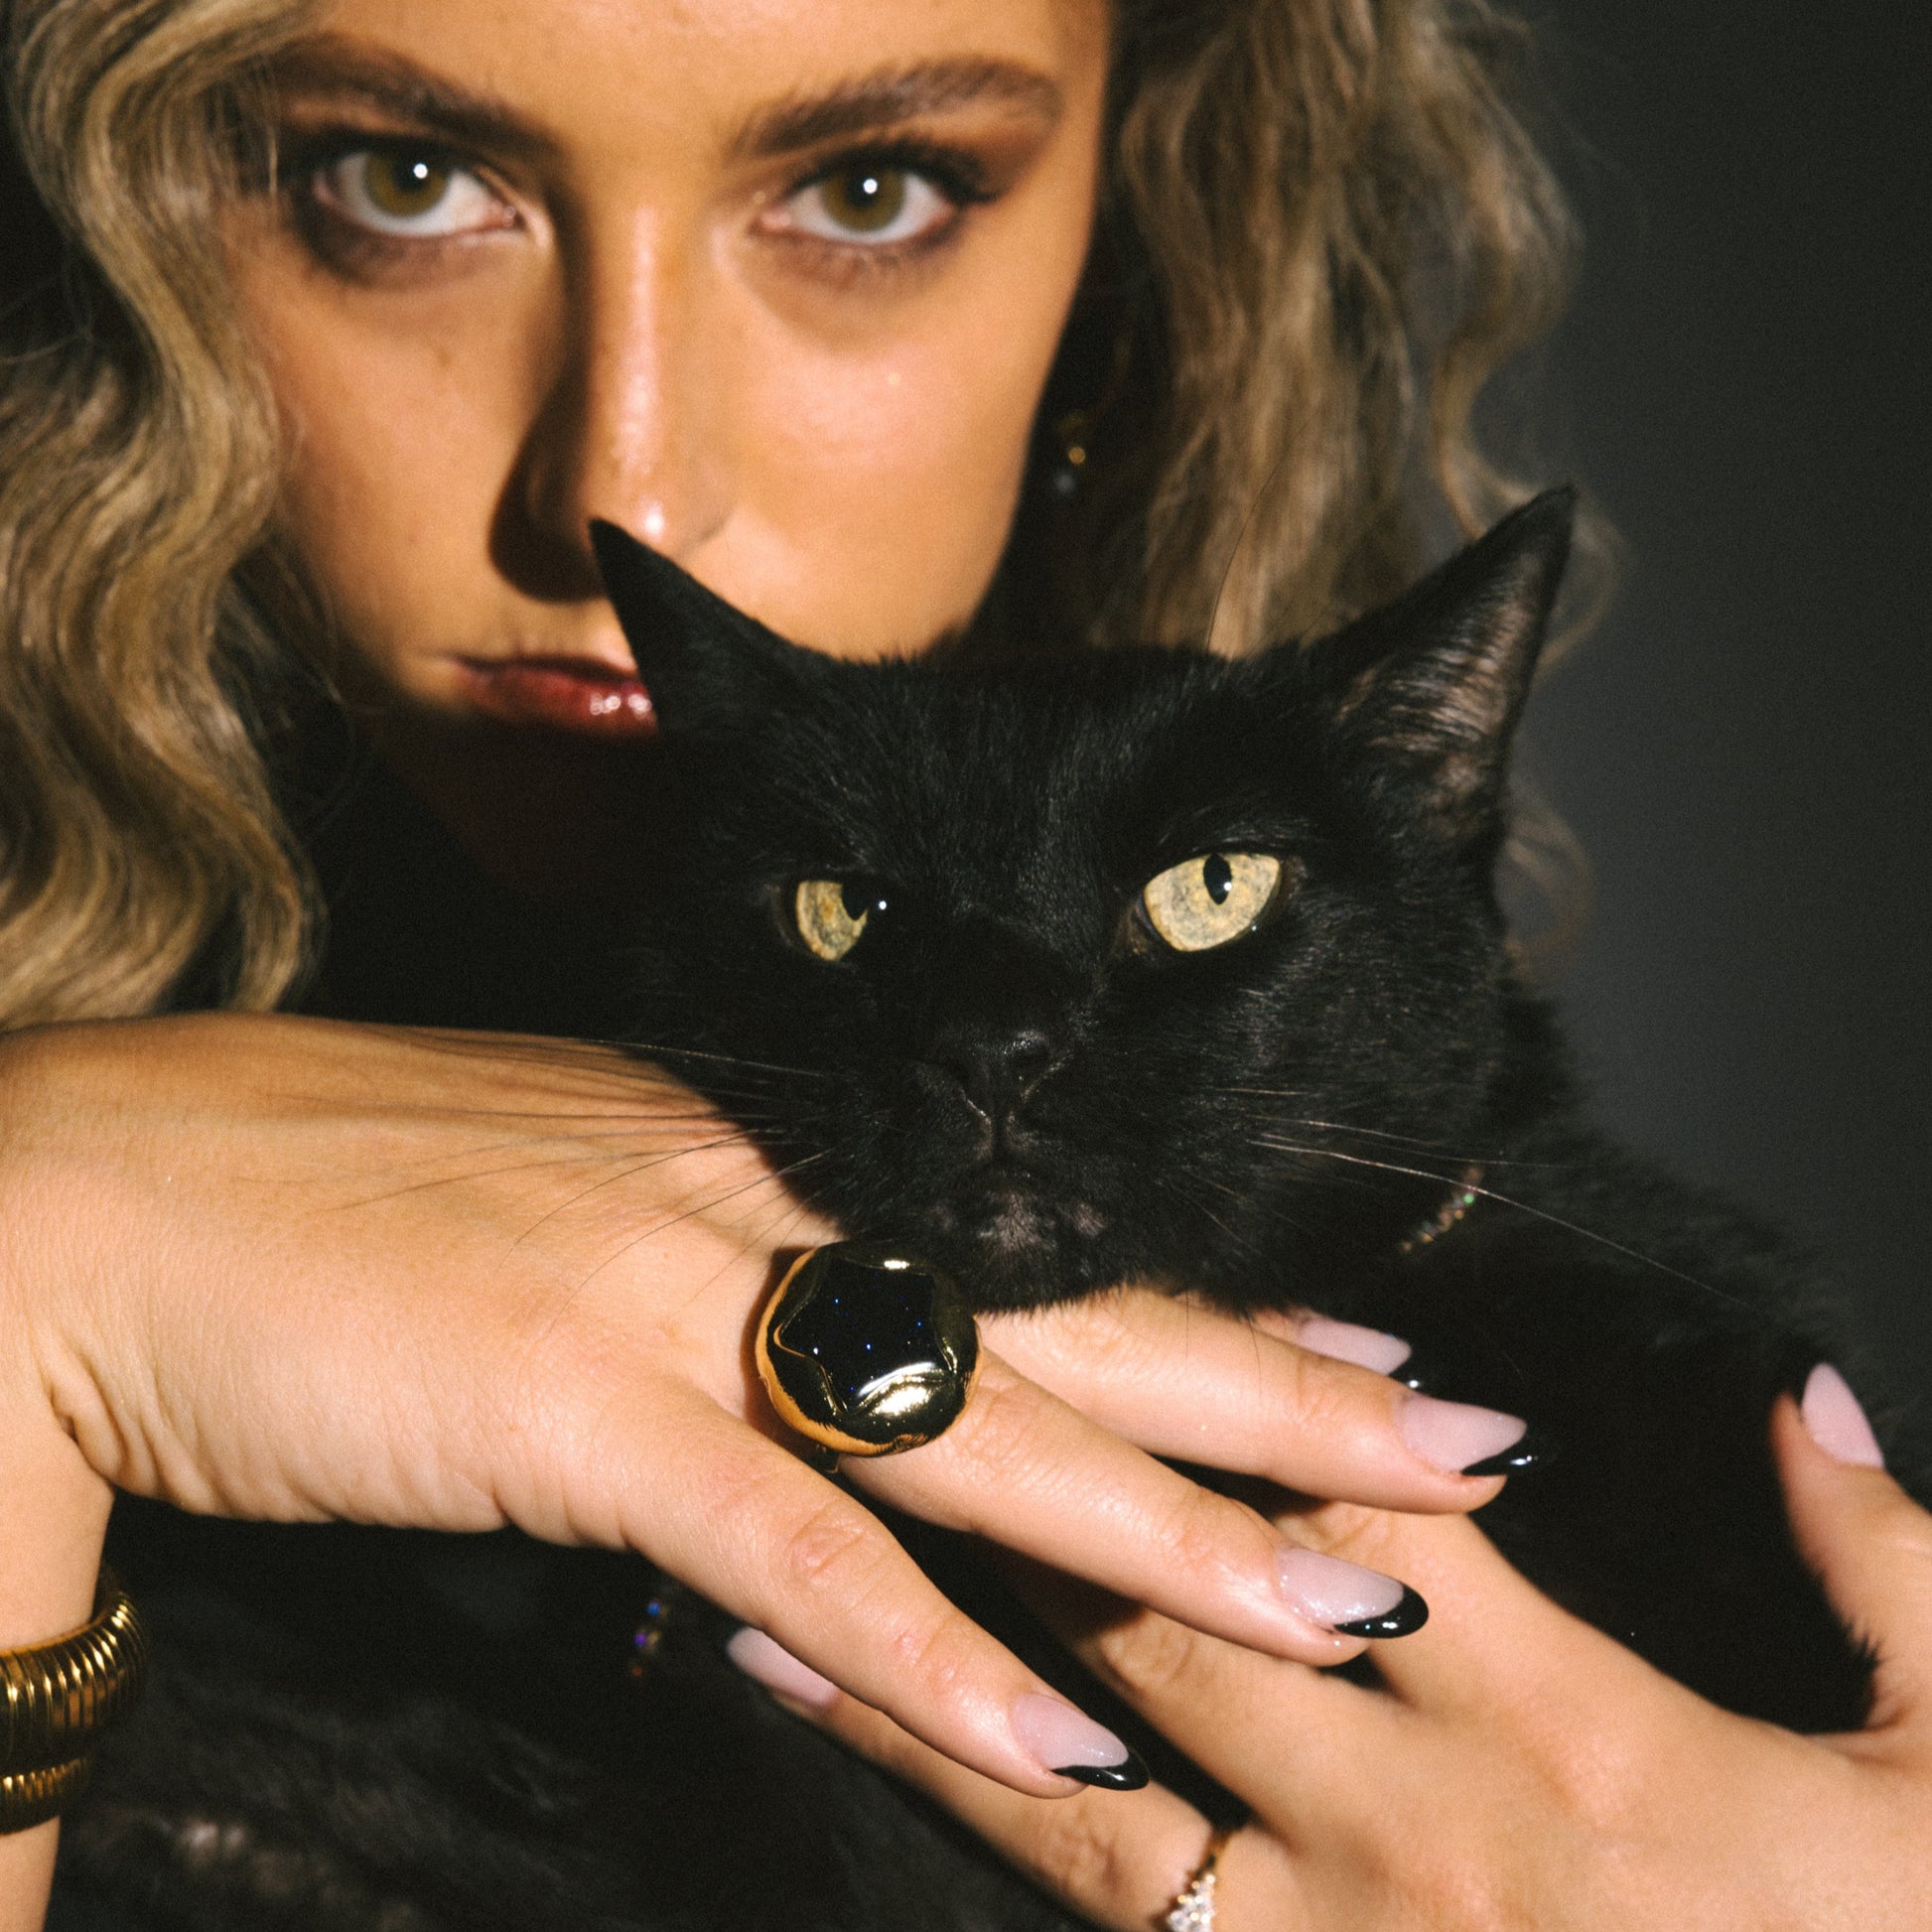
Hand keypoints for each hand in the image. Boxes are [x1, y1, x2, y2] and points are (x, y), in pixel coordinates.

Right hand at [0, 1015, 1518, 1805]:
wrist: (106, 1194)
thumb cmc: (320, 1204)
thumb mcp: (551, 1209)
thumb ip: (691, 1277)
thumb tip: (797, 1374)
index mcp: (753, 1158)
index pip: (1030, 1245)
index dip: (1205, 1308)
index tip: (1360, 1353)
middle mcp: (750, 1208)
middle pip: (1067, 1319)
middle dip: (1278, 1400)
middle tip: (1461, 1453)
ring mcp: (669, 1295)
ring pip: (980, 1429)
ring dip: (1174, 1537)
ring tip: (1356, 1607)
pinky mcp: (569, 1404)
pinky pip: (791, 1543)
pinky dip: (932, 1652)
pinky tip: (1069, 1745)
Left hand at [790, 1374, 1931, 1929]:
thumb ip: (1890, 1562)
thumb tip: (1805, 1398)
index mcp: (1565, 1719)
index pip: (1368, 1501)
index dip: (1267, 1391)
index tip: (1153, 1313)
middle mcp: (1410, 1821)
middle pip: (1175, 1610)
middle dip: (1022, 1497)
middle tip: (875, 1395)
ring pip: (1080, 1796)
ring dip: (917, 1688)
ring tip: (758, 1605)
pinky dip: (976, 1853)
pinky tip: (866, 1805)